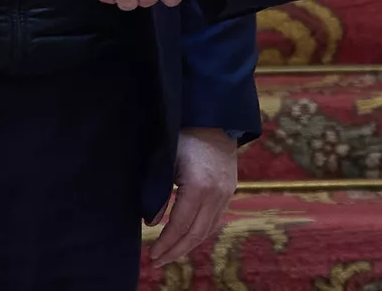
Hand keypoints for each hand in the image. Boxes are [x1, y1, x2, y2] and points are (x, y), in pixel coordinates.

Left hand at [148, 128, 236, 266]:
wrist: (213, 119)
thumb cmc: (183, 137)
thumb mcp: (166, 163)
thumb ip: (158, 194)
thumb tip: (152, 223)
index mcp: (198, 186)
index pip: (180, 225)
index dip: (165, 243)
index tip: (152, 255)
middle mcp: (216, 193)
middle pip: (196, 234)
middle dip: (175, 251)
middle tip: (157, 262)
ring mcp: (226, 193)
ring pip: (207, 230)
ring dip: (188, 245)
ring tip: (170, 254)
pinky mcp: (229, 191)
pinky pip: (216, 220)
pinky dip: (201, 233)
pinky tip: (188, 238)